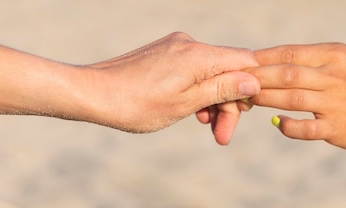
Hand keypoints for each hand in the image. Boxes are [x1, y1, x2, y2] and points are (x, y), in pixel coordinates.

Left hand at [83, 32, 259, 137]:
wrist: (93, 93)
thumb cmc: (137, 104)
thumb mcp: (186, 103)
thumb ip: (222, 89)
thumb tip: (252, 82)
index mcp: (199, 55)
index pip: (245, 61)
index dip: (251, 87)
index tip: (243, 113)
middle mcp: (189, 44)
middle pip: (227, 70)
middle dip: (228, 103)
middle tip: (222, 135)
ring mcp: (175, 47)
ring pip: (209, 72)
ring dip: (213, 100)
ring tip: (206, 127)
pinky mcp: (164, 53)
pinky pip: (192, 70)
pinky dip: (196, 91)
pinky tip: (191, 111)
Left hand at [247, 43, 345, 152]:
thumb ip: (315, 61)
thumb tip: (276, 62)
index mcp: (334, 56)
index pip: (289, 53)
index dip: (261, 58)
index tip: (241, 63)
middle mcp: (334, 76)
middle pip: (285, 73)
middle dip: (255, 77)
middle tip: (233, 82)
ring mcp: (336, 103)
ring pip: (290, 97)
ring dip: (264, 98)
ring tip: (246, 99)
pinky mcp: (339, 128)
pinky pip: (305, 128)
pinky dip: (288, 126)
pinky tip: (277, 123)